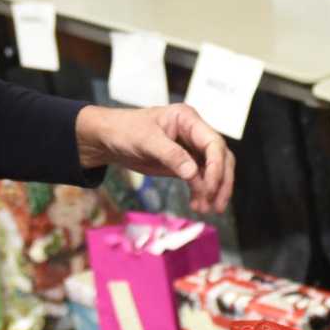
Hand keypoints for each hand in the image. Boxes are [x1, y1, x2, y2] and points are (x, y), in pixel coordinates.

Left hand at [75, 103, 234, 213]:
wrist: (108, 139)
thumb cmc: (124, 130)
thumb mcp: (145, 140)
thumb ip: (170, 155)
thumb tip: (193, 173)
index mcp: (188, 119)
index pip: (214, 143)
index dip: (216, 167)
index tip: (210, 188)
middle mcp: (194, 133)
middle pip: (221, 158)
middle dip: (221, 182)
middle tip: (216, 205)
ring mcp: (191, 148)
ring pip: (214, 170)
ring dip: (213, 190)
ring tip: (206, 209)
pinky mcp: (184, 163)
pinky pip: (200, 178)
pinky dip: (201, 192)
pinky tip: (197, 204)